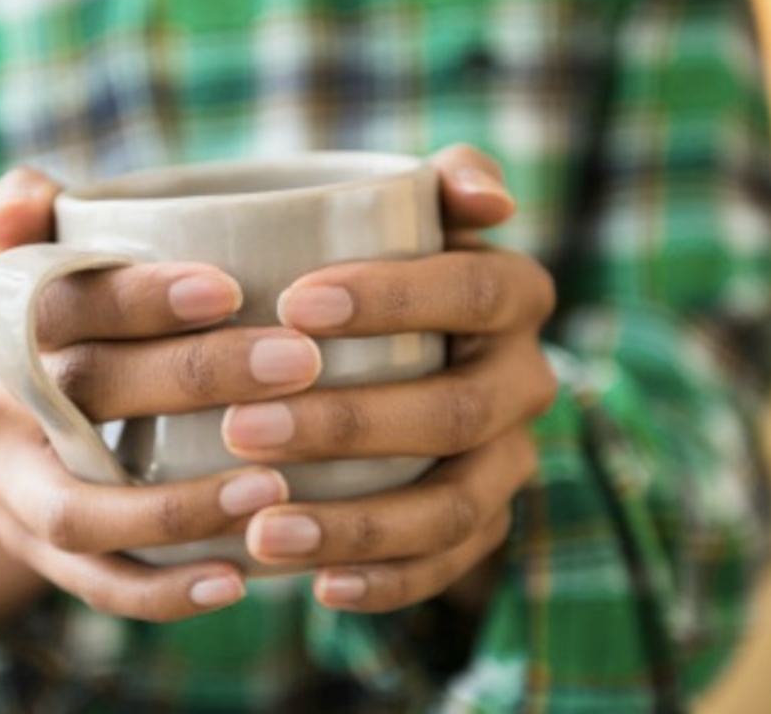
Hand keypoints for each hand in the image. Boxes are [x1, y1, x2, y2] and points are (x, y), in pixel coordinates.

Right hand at [0, 167, 327, 624]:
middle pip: (84, 392)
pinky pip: (93, 582)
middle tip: (301, 364)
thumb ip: (46, 206)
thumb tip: (18, 201)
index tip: (231, 286)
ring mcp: (5, 481)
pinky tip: (236, 578)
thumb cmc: (81, 302)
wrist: (26, 410)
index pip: (58, 295)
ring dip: (178, 504)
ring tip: (273, 489)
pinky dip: (161, 590)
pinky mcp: (34, 548)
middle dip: (197, 376)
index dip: (138, 294)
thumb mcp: (56, 245)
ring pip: (80, 507)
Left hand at [223, 144, 557, 612]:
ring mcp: (508, 462)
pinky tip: (317, 588)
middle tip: (243, 426)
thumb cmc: (385, 270)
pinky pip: (447, 566)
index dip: (395, 297)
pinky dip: (387, 583)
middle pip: (457, 411)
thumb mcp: (414, 214)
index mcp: (517, 297)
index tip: (293, 303)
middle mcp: (526, 382)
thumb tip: (491, 198)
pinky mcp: (484, 525)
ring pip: (453, 506)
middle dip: (351, 423)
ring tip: (262, 531)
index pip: (475, 290)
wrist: (404, 350)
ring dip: (358, 524)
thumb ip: (448, 182)